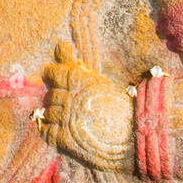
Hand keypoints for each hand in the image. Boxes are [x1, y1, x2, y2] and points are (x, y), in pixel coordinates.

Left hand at [38, 40, 133, 170]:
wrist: (134, 132)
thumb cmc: (119, 103)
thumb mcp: (98, 79)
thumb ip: (75, 64)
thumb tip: (58, 44)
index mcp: (79, 80)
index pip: (54, 73)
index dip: (51, 74)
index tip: (51, 75)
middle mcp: (71, 97)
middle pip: (51, 96)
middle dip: (55, 99)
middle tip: (65, 103)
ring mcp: (68, 118)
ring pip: (48, 113)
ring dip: (52, 115)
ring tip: (64, 117)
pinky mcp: (67, 138)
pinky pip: (48, 133)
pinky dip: (48, 131)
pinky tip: (55, 131)